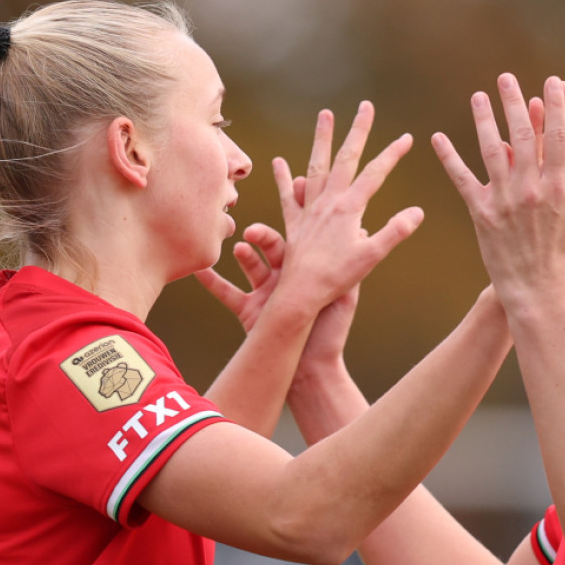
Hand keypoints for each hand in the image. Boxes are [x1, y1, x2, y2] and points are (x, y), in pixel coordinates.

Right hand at [197, 224, 358, 373]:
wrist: (312, 370)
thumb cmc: (331, 333)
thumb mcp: (343, 295)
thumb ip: (348, 264)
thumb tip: (364, 228)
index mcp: (308, 270)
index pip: (302, 237)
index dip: (297, 217)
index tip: (291, 194)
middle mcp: (285, 278)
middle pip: (273, 247)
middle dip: (263, 235)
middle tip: (255, 232)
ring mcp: (265, 293)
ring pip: (250, 265)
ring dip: (244, 255)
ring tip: (241, 249)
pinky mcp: (248, 311)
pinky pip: (226, 293)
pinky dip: (211, 281)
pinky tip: (199, 268)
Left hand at [274, 102, 423, 313]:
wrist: (302, 293)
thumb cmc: (339, 278)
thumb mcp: (373, 255)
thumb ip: (395, 231)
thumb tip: (418, 212)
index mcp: (350, 208)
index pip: (376, 173)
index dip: (393, 154)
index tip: (408, 137)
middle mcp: (328, 201)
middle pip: (346, 158)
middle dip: (358, 131)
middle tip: (366, 106)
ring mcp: (309, 209)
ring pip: (316, 165)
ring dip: (322, 139)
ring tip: (325, 115)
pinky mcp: (294, 222)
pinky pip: (288, 195)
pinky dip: (284, 178)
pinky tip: (279, 163)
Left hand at [432, 75, 564, 301]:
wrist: (535, 288)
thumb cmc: (562, 254)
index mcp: (557, 187)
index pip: (557, 138)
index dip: (555, 107)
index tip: (552, 82)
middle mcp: (530, 189)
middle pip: (522, 136)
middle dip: (515, 103)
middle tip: (506, 78)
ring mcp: (504, 200)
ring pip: (492, 151)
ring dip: (483, 121)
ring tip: (478, 96)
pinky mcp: (481, 213)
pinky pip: (462, 180)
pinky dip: (449, 158)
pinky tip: (437, 138)